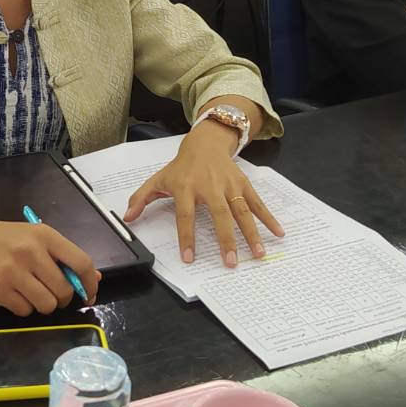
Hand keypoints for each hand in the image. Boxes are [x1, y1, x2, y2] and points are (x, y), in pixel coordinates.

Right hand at [0, 209, 99, 316]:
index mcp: (44, 235)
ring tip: (30, 293)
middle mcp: (31, 251)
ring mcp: (13, 271)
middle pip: (63, 290)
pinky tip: (12, 294)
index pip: (81, 263)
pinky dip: (22, 308)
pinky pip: (23, 311)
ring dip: (42, 305)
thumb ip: (61, 256)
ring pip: (46, 304)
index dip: (89, 284)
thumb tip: (93, 279)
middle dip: (62, 299)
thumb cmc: (0, 238)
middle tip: (51, 294)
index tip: (88, 295)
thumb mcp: (32, 237)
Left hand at [122, 121, 282, 267]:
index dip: (187, 237)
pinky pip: (257, 202)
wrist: (204, 143)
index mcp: (186, 188)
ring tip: (259, 254)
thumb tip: (127, 218)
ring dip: (251, 233)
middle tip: (231, 263)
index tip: (189, 259)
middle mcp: (209, 186)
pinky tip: (278, 233)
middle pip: (219, 215)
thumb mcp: (158, 179)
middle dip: (226, 240)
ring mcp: (229, 185)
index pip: (186, 215)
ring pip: (242, 210)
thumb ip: (141, 198)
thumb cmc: (180, 167)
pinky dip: (269, 217)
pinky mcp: (243, 184)